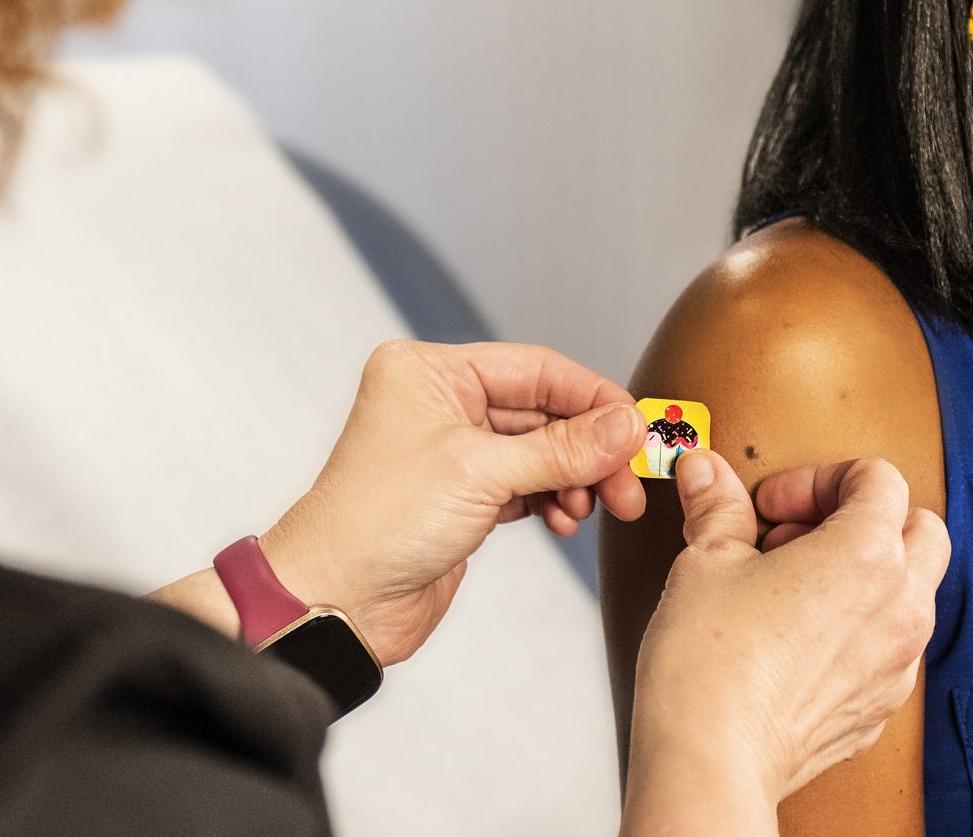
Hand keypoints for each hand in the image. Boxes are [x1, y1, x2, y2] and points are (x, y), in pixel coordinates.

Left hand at [258, 340, 648, 664]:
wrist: (335, 602)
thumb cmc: (376, 524)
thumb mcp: (481, 474)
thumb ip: (563, 449)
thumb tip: (626, 426)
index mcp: (430, 373)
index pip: (535, 369)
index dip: (592, 398)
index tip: (636, 429)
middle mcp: (440, 404)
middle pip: (543, 412)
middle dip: (590, 448)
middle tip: (627, 483)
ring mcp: (452, 452)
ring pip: (540, 452)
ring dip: (576, 478)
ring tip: (597, 507)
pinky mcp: (462, 498)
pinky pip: (527, 485)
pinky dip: (553, 500)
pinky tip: (565, 520)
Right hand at [622, 452, 948, 834]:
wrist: (711, 759)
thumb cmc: (711, 665)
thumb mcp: (707, 561)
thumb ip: (718, 507)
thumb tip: (707, 474)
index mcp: (868, 555)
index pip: (879, 479)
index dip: (819, 478)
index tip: (775, 506)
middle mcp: (900, 607)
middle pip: (922, 529)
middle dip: (865, 519)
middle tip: (799, 536)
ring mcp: (898, 663)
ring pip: (912, 592)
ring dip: (866, 574)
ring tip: (793, 588)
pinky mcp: (881, 706)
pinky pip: (891, 648)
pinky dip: (859, 629)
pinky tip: (797, 639)